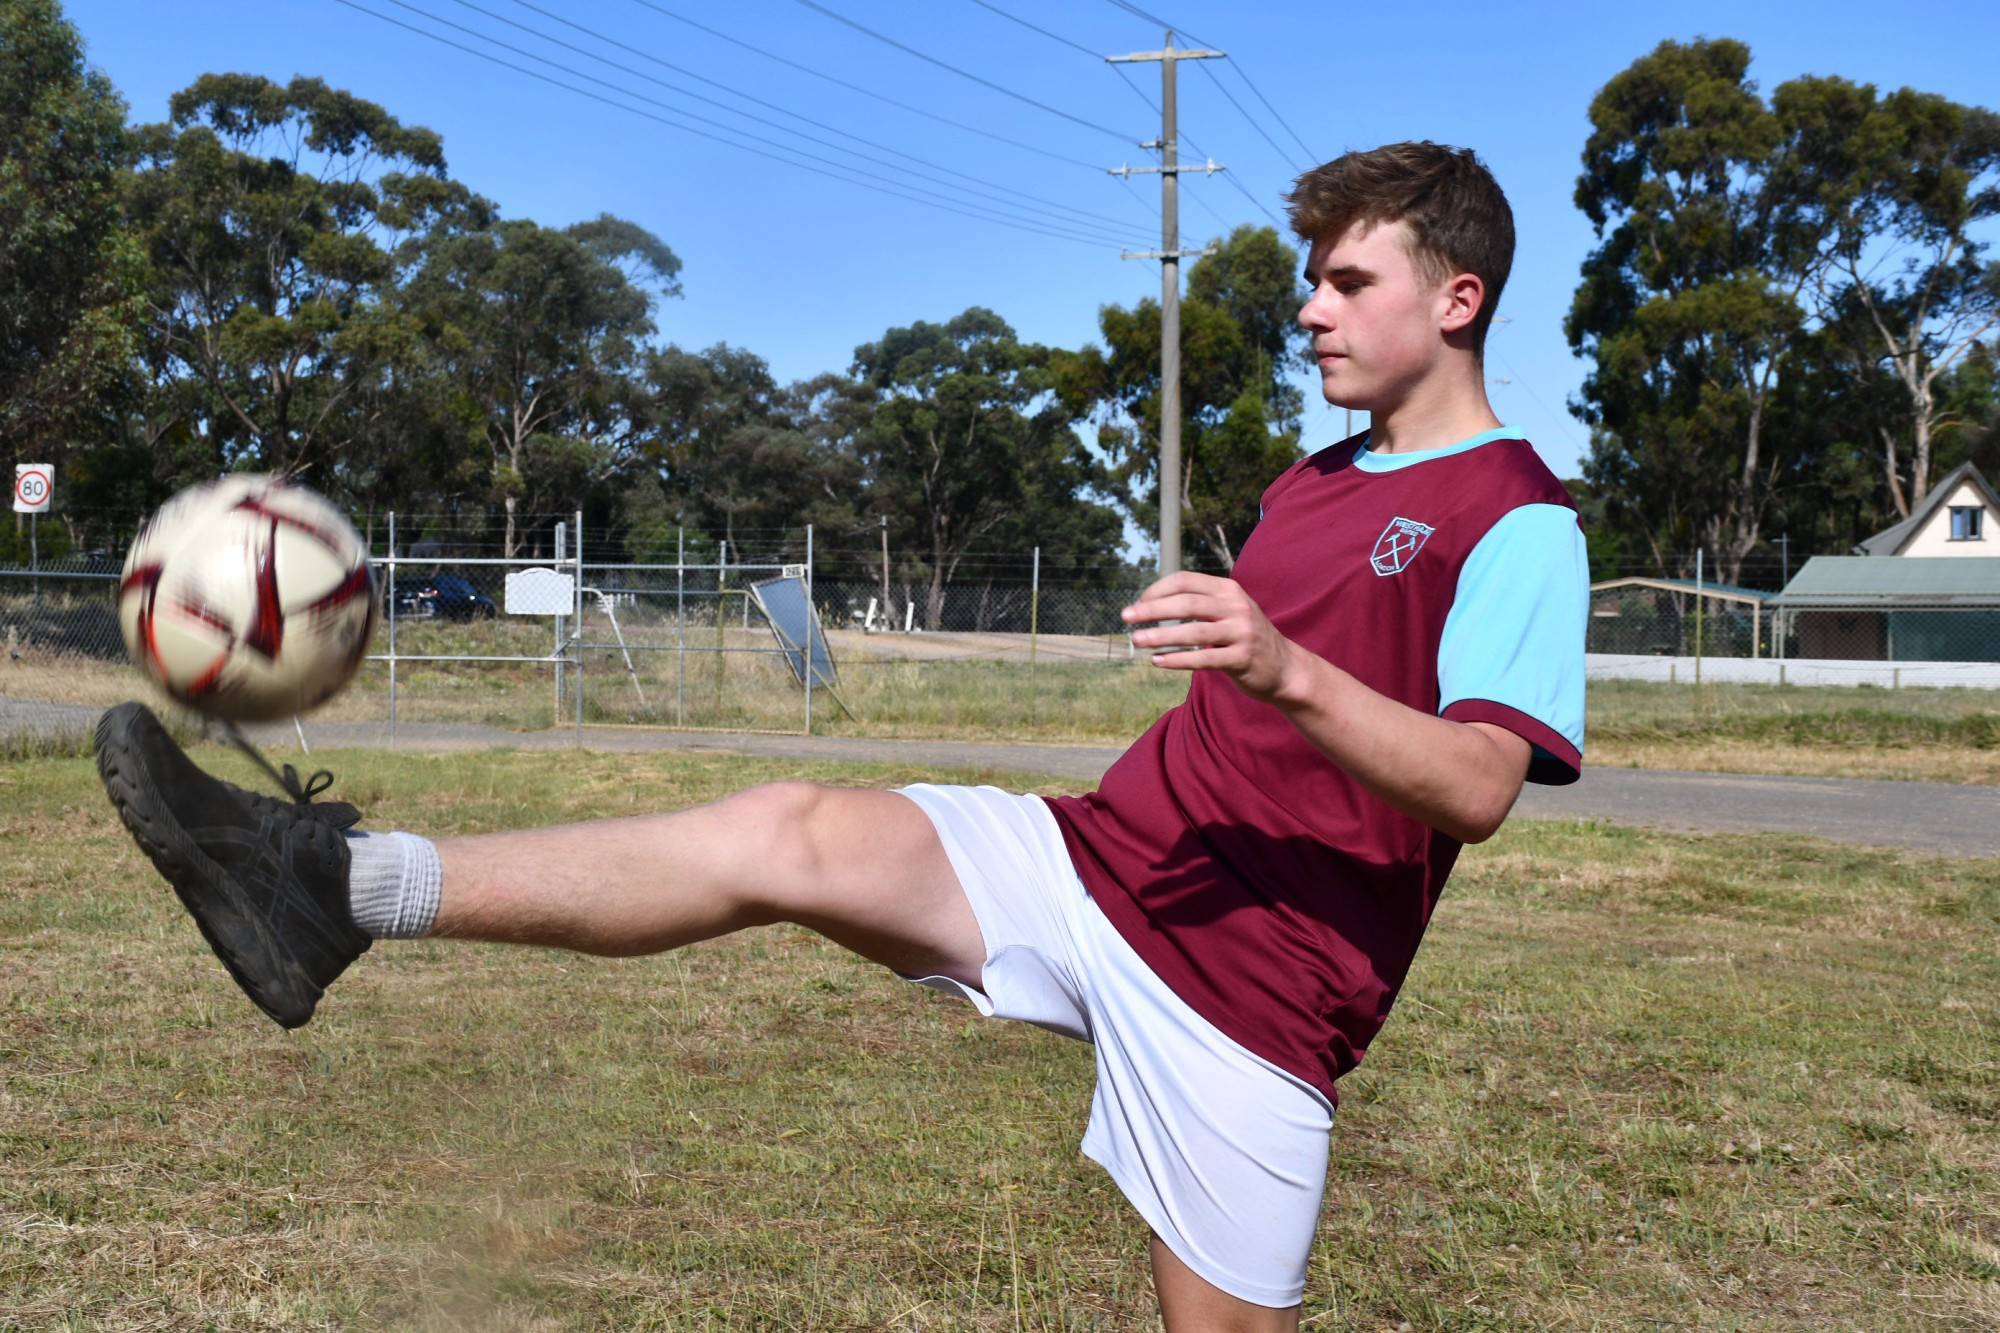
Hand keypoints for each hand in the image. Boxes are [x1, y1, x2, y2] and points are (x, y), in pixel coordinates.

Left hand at [1121, 572, 1301, 702]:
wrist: (1284, 667)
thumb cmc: (1244, 638)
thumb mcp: (1228, 611)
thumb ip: (1199, 603)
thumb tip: (1149, 603)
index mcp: (1229, 589)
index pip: (1186, 581)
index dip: (1157, 590)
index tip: (1137, 604)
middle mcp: (1237, 607)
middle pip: (1187, 603)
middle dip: (1152, 609)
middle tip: (1126, 618)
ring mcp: (1242, 632)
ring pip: (1193, 632)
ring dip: (1161, 635)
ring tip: (1137, 640)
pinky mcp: (1242, 659)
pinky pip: (1204, 659)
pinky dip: (1177, 660)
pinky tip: (1157, 661)